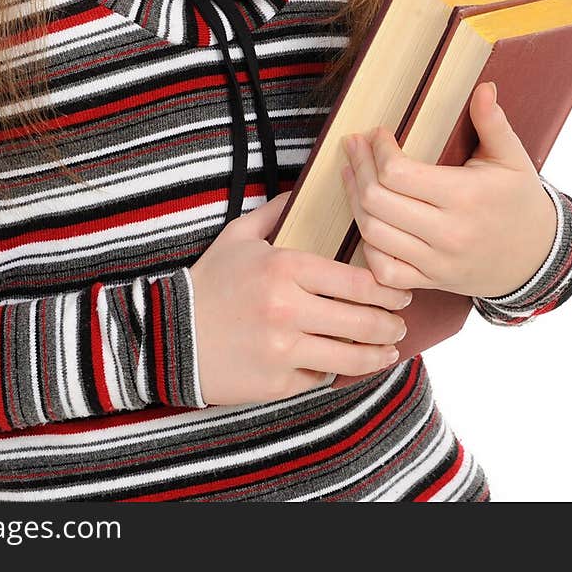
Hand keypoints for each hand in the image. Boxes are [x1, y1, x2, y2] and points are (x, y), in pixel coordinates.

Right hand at [188, 191, 412, 404]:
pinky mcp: (276, 383)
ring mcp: (283, 350)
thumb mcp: (237, 237)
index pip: (355, 281)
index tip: (400, 290)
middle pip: (361, 321)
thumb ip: (274, 212)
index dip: (386, 289)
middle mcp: (287, 309)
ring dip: (377, 355)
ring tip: (389, 351)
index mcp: (284, 268)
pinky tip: (344, 364)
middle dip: (390, 323)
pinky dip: (333, 371)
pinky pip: (320, 377)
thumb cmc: (209, 282)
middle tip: (400, 321)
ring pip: (349, 357)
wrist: (170, 335)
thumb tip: (301, 189)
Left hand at [341, 82, 557, 299]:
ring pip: (373, 233)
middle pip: (377, 201)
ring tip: (352, 173)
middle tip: (354, 146)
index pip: (398, 173)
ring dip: (355, 200)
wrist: (539, 258)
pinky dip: (368, 247)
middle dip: (358, 167)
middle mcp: (447, 233)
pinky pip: (384, 270)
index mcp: (464, 197)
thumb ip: (493, 122)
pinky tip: (368, 221)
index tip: (378, 134)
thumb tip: (485, 87)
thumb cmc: (521, 201)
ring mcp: (437, 262)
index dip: (378, 149)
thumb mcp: (513, 158)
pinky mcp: (431, 281)